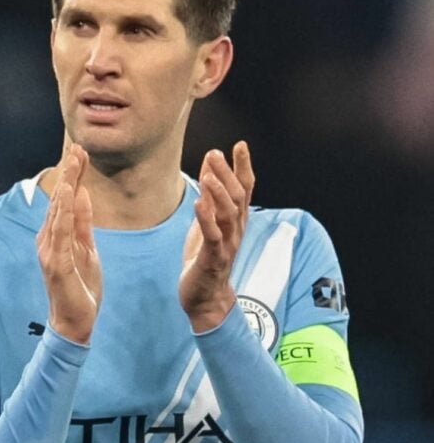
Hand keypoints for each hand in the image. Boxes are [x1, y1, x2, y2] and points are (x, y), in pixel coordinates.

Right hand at [36, 144, 101, 343]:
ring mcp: (49, 250)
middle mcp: (48, 239)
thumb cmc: (81, 288)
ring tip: (72, 163)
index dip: (72, 175)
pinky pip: (60, 232)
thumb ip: (83, 223)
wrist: (75, 322)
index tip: (80, 152)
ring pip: (58, 211)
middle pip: (59, 200)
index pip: (65, 200)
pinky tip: (67, 194)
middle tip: (77, 146)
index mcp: (56, 235)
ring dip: (65, 185)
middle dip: (69, 173)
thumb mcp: (87, 249)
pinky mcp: (55, 263)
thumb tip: (83, 194)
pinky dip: (63, 212)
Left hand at [179, 141, 255, 331]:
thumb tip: (209, 168)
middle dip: (228, 174)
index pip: (244, 189)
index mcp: (235, 221)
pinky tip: (199, 203)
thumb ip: (210, 198)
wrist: (205, 298)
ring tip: (209, 176)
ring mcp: (226, 244)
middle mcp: (235, 230)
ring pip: (228, 214)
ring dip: (219, 193)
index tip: (240, 145)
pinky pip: (213, 237)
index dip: (243, 167)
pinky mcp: (213, 259)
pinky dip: (206, 219)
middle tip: (216, 153)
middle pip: (237, 197)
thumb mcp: (206, 223)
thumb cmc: (205, 258)